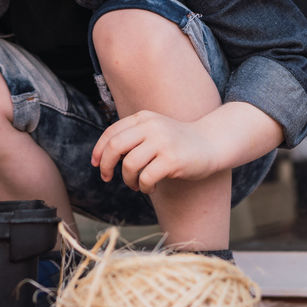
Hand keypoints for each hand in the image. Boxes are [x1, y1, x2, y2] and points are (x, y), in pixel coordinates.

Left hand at [90, 110, 225, 193]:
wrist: (211, 144)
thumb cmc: (178, 142)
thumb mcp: (154, 131)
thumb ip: (133, 137)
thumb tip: (103, 156)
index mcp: (144, 118)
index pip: (112, 132)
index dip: (99, 150)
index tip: (95, 164)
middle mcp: (151, 127)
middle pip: (115, 146)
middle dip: (106, 165)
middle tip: (106, 177)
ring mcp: (162, 142)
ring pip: (129, 164)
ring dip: (128, 180)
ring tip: (135, 184)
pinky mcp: (172, 160)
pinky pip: (146, 178)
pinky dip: (144, 187)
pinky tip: (150, 188)